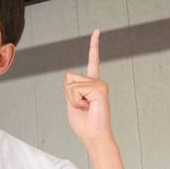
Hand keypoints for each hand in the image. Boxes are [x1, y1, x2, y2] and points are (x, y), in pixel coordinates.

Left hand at [65, 28, 112, 145]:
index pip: (93, 61)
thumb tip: (69, 78)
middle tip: (82, 107)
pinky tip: (89, 107)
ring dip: (73, 99)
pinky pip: (76, 90)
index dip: (94, 46)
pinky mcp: (100, 89)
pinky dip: (77, 100)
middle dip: (69, 95)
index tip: (97, 31)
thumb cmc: (84, 124)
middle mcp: (97, 81)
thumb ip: (70, 89)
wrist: (94, 137)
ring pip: (71, 85)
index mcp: (91, 84)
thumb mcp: (71, 103)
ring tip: (86, 108)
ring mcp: (100, 84)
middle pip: (69, 78)